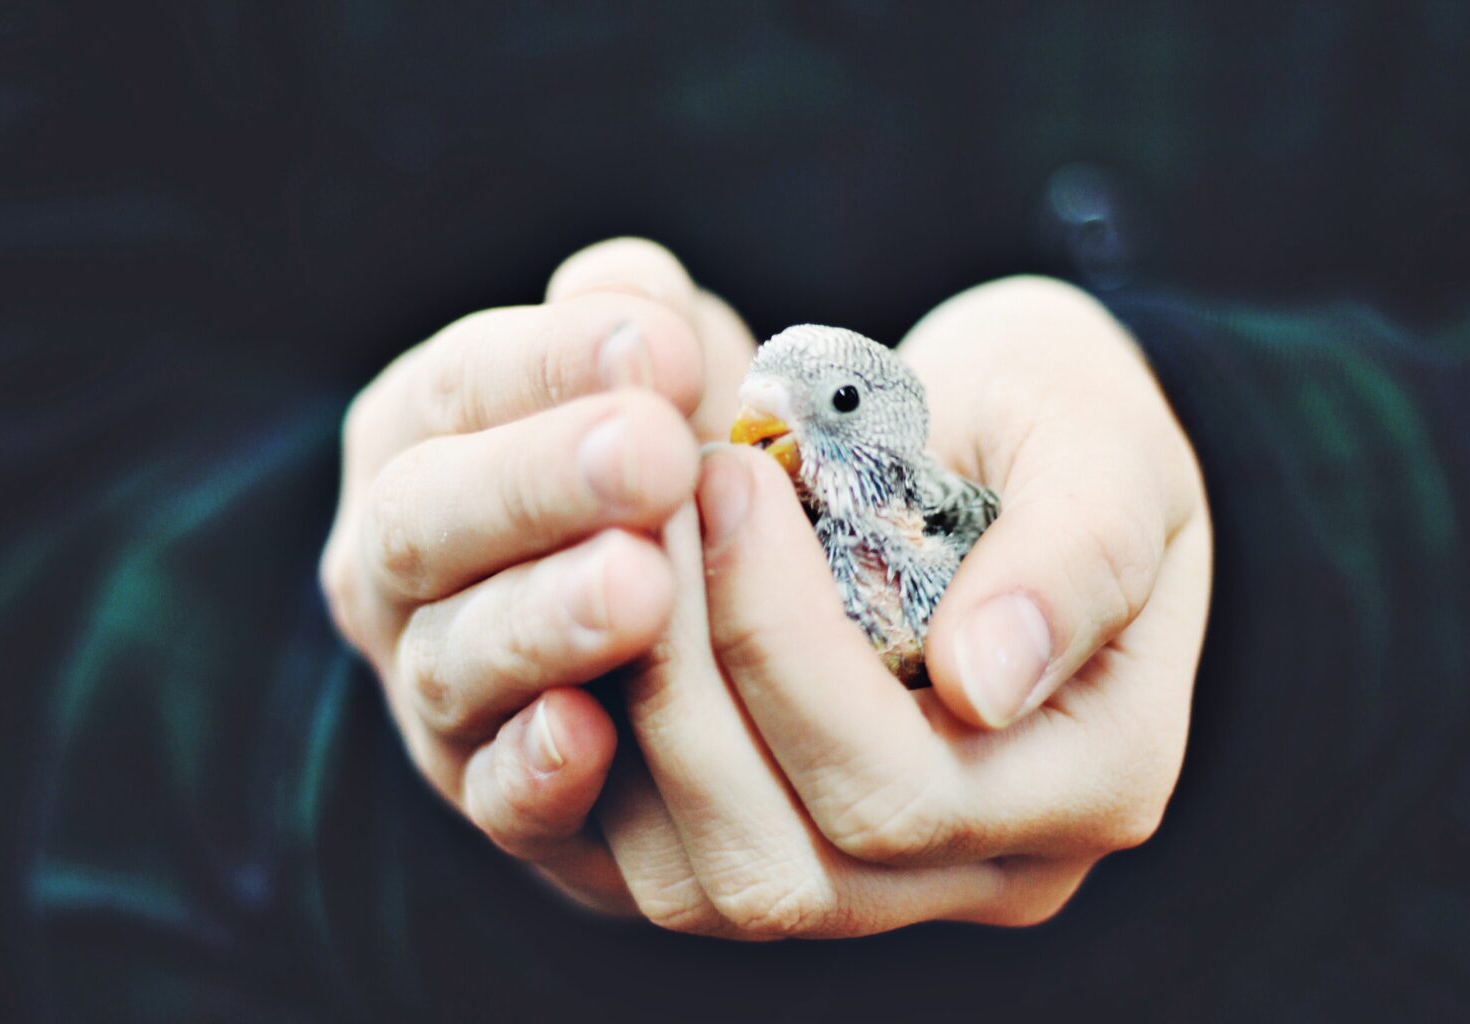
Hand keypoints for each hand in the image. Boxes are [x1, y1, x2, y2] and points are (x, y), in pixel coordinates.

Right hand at [319, 238, 754, 912]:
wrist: (701, 628)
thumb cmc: (671, 466)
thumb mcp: (664, 371)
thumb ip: (644, 321)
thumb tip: (635, 299)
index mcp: (422, 433)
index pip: (461, 385)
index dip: (553, 363)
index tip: (661, 350)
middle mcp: (395, 561)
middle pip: (427, 517)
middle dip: (538, 484)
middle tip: (653, 457)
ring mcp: (431, 687)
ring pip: (455, 659)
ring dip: (543, 622)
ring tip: (641, 588)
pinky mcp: (492, 794)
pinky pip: (498, 796)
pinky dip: (535, 770)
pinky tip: (589, 737)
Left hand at [597, 276, 1211, 934]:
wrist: (1003, 440)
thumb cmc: (1057, 423)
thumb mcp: (1104, 437)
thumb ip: (1079, 550)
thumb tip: (984, 683)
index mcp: (1094, 781)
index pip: (902, 791)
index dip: (780, 644)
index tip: (730, 476)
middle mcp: (990, 868)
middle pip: (786, 867)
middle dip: (685, 679)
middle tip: (649, 511)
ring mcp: (883, 884)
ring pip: (705, 887)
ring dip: (632, 716)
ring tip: (617, 554)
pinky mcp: (783, 854)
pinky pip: (657, 866)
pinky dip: (601, 760)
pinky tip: (594, 628)